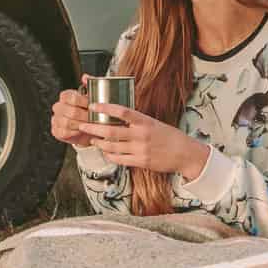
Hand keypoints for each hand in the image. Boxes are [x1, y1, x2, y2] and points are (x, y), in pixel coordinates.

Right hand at [51, 77, 96, 147]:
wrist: (88, 129)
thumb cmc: (89, 112)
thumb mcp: (91, 98)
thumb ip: (89, 85)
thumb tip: (84, 77)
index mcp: (65, 96)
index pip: (69, 96)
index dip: (82, 101)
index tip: (92, 105)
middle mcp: (58, 107)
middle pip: (70, 111)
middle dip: (84, 115)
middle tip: (94, 118)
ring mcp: (56, 119)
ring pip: (67, 122)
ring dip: (81, 124)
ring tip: (90, 125)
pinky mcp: (56, 131)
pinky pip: (64, 132)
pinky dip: (75, 132)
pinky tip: (82, 131)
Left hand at [77, 102, 208, 177]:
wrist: (184, 153)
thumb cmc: (168, 136)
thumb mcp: (153, 123)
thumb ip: (136, 120)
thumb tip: (116, 114)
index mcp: (145, 121)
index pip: (122, 111)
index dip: (105, 108)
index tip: (93, 105)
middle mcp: (141, 135)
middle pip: (111, 130)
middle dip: (93, 128)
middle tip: (82, 125)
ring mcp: (140, 149)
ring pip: (112, 146)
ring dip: (99, 143)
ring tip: (93, 139)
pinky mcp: (141, 162)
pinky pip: (119, 159)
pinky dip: (109, 155)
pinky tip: (105, 152)